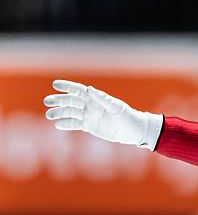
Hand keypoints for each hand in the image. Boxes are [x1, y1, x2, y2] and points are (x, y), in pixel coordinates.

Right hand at [43, 80, 162, 149]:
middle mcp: (90, 105)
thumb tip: (89, 89)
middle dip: (58, 101)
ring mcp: (89, 116)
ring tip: (49, 115)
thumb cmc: (127, 116)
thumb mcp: (116, 107)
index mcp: (96, 98)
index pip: (78, 90)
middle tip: (47, 101)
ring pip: (70, 113)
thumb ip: (102, 99)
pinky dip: (66, 124)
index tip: (55, 84)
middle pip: (71, 101)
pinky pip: (75, 124)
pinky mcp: (89, 126)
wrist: (133, 131)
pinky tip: (57, 124)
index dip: (67, 86)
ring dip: (59, 113)